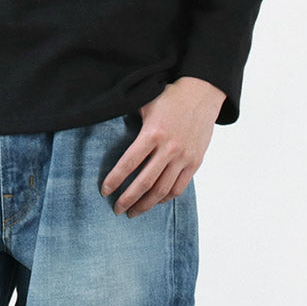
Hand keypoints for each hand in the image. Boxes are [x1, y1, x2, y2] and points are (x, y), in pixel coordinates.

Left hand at [100, 77, 224, 218]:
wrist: (202, 93)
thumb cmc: (170, 97)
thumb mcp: (146, 103)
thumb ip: (130, 118)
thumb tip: (107, 128)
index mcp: (153, 133)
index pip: (129, 163)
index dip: (114, 179)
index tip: (104, 191)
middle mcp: (169, 148)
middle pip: (144, 182)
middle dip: (127, 199)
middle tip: (116, 209)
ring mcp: (184, 157)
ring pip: (162, 190)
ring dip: (146, 204)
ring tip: (133, 212)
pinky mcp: (195, 162)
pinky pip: (179, 187)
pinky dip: (165, 198)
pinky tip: (155, 201)